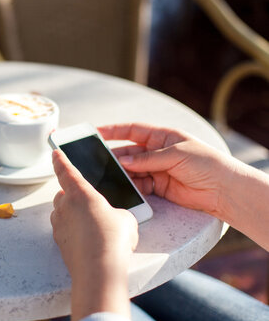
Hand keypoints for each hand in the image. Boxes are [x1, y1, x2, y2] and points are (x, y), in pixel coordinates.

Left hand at [51, 149, 137, 320]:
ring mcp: (59, 224)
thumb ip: (115, 212)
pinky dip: (74, 232)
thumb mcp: (126, 219)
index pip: (66, 170)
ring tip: (93, 227)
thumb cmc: (113, 240)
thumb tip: (112, 218)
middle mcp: (65, 206)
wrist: (99, 271)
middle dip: (74, 197)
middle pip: (63, 194)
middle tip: (92, 206)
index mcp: (80, 193)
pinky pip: (65, 230)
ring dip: (73, 215)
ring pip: (62, 213)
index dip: (61, 160)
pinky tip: (89, 242)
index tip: (55, 152)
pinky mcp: (59, 242)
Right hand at [98, 123, 236, 216]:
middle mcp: (157, 152)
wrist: (224, 190)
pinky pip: (139, 185)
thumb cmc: (206, 163)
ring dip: (121, 173)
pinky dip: (130, 187)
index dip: (114, 131)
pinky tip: (122, 188)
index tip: (96, 132)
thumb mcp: (176, 153)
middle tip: (97, 161)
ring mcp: (157, 170)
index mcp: (162, 136)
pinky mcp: (158, 187)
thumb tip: (124, 161)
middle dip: (114, 156)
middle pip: (129, 152)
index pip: (132, 130)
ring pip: (132, 170)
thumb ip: (148, 158)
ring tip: (108, 176)